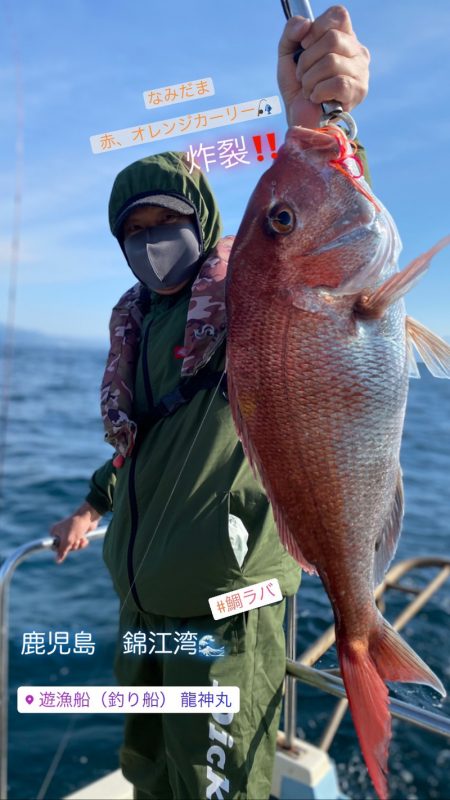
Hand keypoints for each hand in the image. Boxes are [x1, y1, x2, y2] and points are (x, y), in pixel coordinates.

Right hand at [50, 502, 101, 563]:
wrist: (89, 517)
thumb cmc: (76, 526)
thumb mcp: (68, 540)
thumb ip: (62, 551)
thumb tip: (57, 561)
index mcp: (54, 532)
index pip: (54, 547)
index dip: (61, 548)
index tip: (67, 543)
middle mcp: (60, 533)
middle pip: (65, 549)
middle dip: (72, 546)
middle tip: (75, 539)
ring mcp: (69, 534)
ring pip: (73, 547)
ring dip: (78, 544)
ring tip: (80, 536)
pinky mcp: (78, 535)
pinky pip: (79, 545)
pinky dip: (83, 543)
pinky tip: (85, 537)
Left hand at [277, 5, 369, 127]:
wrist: (300, 120)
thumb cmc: (297, 88)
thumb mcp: (288, 55)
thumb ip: (291, 32)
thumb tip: (305, 24)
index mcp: (344, 38)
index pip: (338, 15)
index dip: (317, 28)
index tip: (304, 45)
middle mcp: (357, 52)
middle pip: (332, 38)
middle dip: (308, 59)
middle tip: (303, 75)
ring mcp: (361, 72)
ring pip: (332, 61)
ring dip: (310, 79)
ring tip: (308, 89)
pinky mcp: (358, 92)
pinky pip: (337, 83)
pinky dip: (319, 91)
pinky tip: (316, 98)